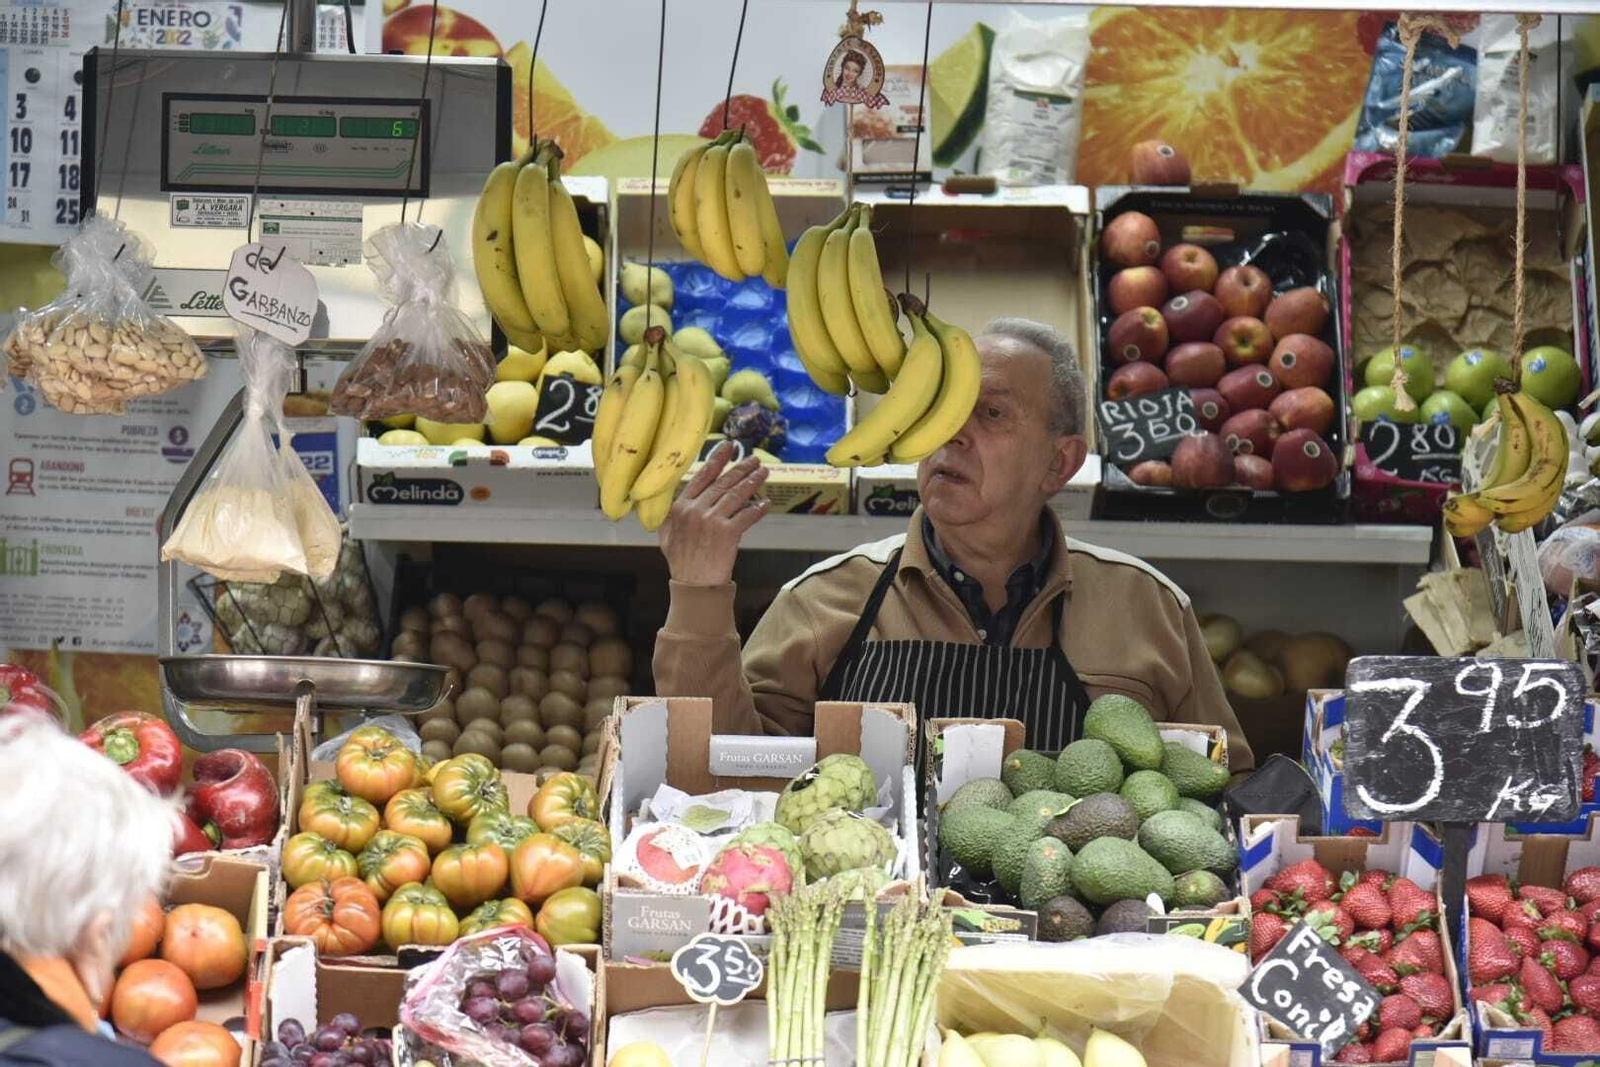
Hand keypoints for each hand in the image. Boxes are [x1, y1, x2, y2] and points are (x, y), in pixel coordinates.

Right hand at [660, 442, 770, 585]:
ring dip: (752, 481)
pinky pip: (747, 516)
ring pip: (736, 495)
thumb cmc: (681, 562)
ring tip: (763, 472)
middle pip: (723, 483)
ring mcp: (712, 521)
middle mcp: (696, 510)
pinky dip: (758, 509)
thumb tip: (673, 502)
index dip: (717, 459)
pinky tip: (766, 503)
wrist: (694, 585)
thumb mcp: (666, 536)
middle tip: (755, 459)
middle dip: (741, 468)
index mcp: (681, 507)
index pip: (702, 477)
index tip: (728, 446)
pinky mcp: (728, 534)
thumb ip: (669, 517)